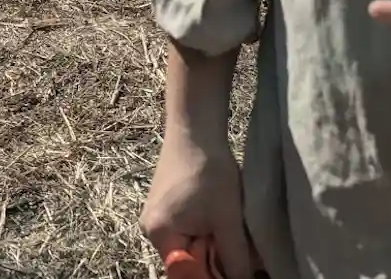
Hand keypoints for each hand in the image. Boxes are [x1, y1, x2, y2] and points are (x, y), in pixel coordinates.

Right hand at [141, 128, 253, 278]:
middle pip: (186, 261)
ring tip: (230, 228)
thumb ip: (235, 259)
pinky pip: (186, 230)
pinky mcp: (166, 204)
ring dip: (212, 244)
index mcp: (159, 236)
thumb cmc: (209, 171)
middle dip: (213, 260)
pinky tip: (220, 216)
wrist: (196, 127)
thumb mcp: (227, 219)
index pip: (185, 274)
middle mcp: (151, 229)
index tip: (234, 269)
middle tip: (239, 250)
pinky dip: (206, 230)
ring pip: (189, 245)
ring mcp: (157, 215)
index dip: (210, 275)